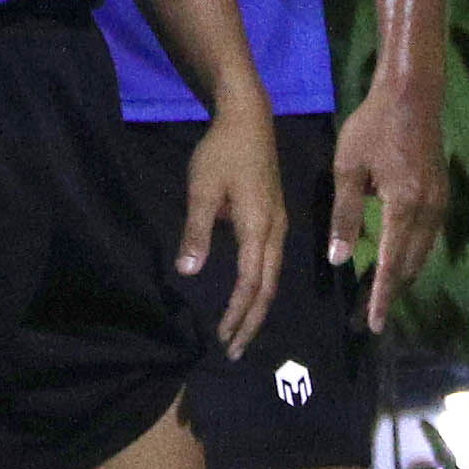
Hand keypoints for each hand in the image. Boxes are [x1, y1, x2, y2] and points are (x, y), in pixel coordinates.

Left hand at [174, 108, 285, 358]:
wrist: (248, 118)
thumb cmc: (222, 151)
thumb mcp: (201, 189)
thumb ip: (196, 231)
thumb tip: (189, 272)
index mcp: (259, 227)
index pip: (251, 283)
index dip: (237, 313)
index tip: (223, 338)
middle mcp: (276, 231)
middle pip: (267, 288)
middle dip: (252, 321)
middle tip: (234, 350)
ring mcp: (279, 224)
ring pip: (272, 277)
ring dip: (257, 306)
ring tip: (240, 331)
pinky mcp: (275, 217)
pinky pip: (271, 263)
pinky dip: (260, 287)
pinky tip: (249, 296)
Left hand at [331, 79, 448, 332]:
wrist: (413, 94)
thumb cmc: (373, 126)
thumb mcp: (349, 169)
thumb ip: (344, 215)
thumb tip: (337, 258)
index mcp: (404, 205)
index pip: (390, 263)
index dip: (381, 295)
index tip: (373, 322)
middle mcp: (428, 210)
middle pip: (411, 264)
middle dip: (391, 293)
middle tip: (371, 317)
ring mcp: (440, 202)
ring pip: (423, 253)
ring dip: (403, 275)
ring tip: (383, 296)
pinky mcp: (442, 194)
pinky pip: (429, 237)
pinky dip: (413, 255)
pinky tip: (398, 261)